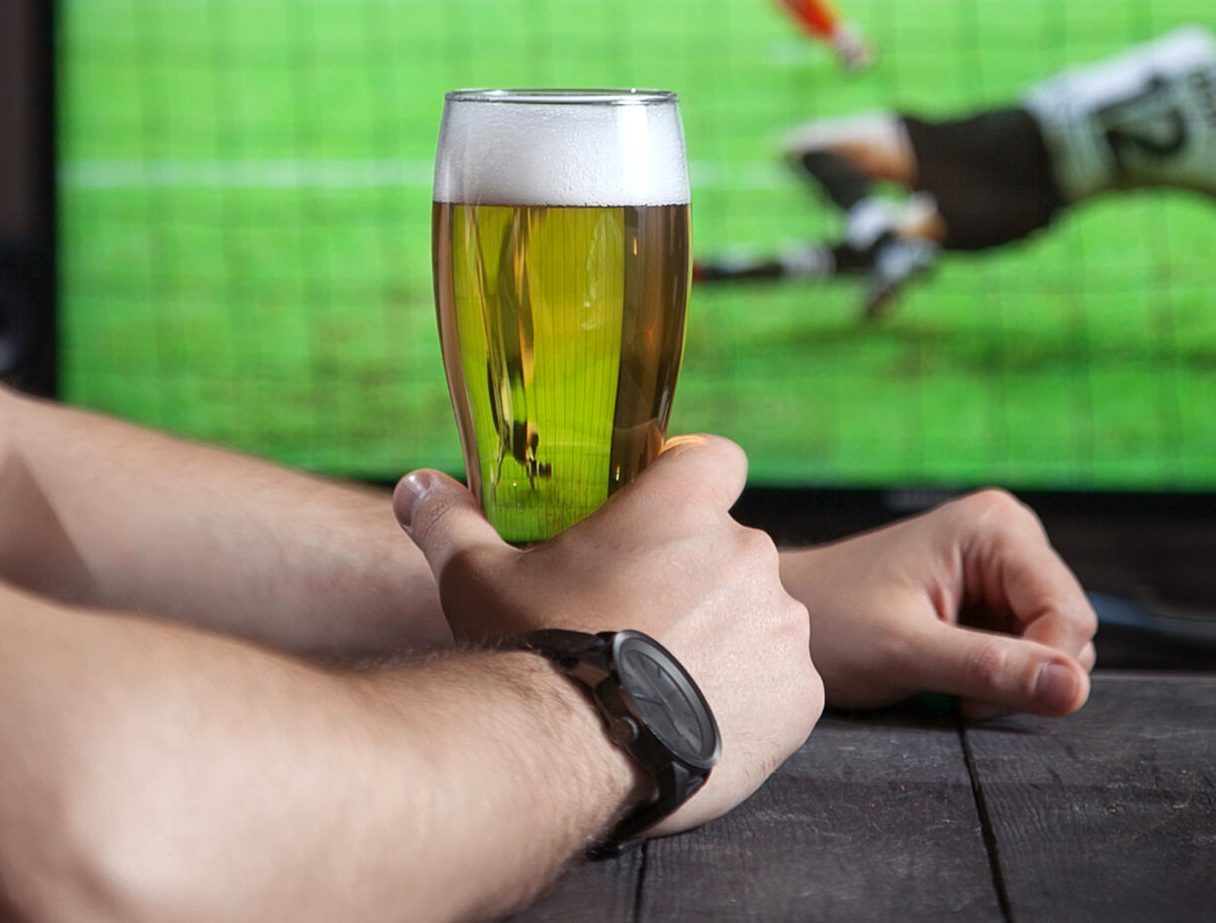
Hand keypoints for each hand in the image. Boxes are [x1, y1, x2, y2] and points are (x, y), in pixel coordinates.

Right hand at [393, 436, 821, 835]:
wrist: (574, 755)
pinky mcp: (802, 694)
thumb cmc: (531, 652)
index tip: (662, 516)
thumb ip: (450, 522)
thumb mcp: (475, 580)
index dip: (692, 480)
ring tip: (665, 684)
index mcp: (681, 506)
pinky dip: (753, 699)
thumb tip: (413, 488)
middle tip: (642, 621)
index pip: (715, 458)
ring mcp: (782, 624)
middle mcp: (747, 551)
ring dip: (726, 639)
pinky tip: (698, 722)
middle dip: (696, 578)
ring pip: (760, 616)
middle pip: (731, 547)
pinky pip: (783, 684)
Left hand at [777, 489, 1095, 715]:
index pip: (1070, 612)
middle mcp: (1009, 534)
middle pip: (1071, 628)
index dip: (1043, 668)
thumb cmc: (830, 623)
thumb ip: (992, 668)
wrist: (785, 615)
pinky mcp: (994, 593)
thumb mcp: (907, 652)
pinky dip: (1002, 675)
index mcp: (995, 527)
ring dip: (1014, 679)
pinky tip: (953, 673)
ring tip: (947, 679)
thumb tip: (1075, 689)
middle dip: (1027, 674)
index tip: (979, 700)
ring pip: (1056, 644)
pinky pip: (1030, 647)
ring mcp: (1003, 564)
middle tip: (957, 692)